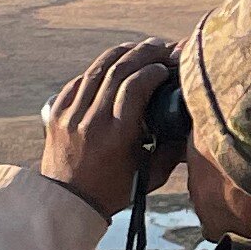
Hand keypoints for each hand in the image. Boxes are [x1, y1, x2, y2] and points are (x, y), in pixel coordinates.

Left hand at [41, 39, 177, 215]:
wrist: (67, 202)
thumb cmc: (115, 191)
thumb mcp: (151, 175)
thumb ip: (173, 150)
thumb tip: (193, 124)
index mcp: (116, 135)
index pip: (135, 85)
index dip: (154, 69)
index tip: (167, 67)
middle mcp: (91, 120)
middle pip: (117, 70)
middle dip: (142, 53)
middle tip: (160, 47)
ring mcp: (71, 114)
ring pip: (97, 69)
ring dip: (121, 53)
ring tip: (140, 48)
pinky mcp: (57, 112)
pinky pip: (80, 80)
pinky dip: (99, 69)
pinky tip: (114, 65)